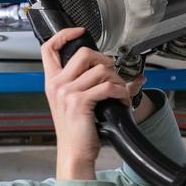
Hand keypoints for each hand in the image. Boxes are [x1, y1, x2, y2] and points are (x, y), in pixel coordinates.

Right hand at [41, 28, 143, 179]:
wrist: (74, 152)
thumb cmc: (77, 130)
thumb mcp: (77, 103)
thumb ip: (95, 85)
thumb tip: (135, 78)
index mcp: (52, 82)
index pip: (49, 48)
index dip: (65, 35)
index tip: (80, 33)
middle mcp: (57, 84)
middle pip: (83, 53)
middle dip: (105, 60)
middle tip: (112, 74)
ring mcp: (66, 92)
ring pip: (100, 69)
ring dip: (117, 79)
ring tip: (120, 92)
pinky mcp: (79, 101)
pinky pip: (107, 86)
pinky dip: (120, 91)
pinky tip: (121, 99)